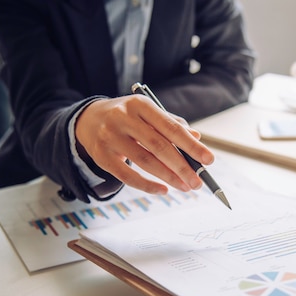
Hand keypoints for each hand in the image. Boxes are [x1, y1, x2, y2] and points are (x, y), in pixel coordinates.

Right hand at [76, 95, 213, 194]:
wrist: (87, 119)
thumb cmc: (127, 117)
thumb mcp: (147, 113)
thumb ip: (171, 124)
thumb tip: (197, 138)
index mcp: (140, 105)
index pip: (171, 127)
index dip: (191, 145)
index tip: (209, 160)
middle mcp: (123, 118)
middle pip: (159, 146)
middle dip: (182, 166)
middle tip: (198, 182)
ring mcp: (110, 137)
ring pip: (145, 161)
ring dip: (169, 177)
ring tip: (185, 187)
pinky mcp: (101, 155)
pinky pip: (126, 175)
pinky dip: (147, 185)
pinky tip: (163, 190)